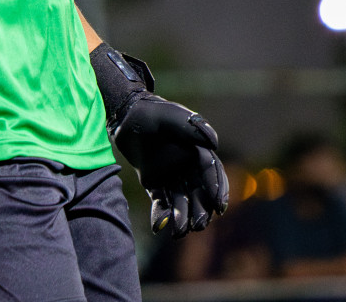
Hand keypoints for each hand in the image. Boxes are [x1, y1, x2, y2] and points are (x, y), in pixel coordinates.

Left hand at [91, 44, 227, 237]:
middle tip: (198, 225)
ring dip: (182, 218)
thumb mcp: (172, 116)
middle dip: (201, 211)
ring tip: (179, 232)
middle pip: (199, 193)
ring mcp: (171, 177)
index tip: (220, 208)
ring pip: (181, 202)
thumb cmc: (152, 112)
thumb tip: (214, 144)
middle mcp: (187, 167)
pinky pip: (160, 202)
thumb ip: (192, 128)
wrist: (125, 116)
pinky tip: (159, 226)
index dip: (218, 190)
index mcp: (197, 151)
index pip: (212, 173)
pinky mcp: (154, 184)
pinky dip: (161, 215)